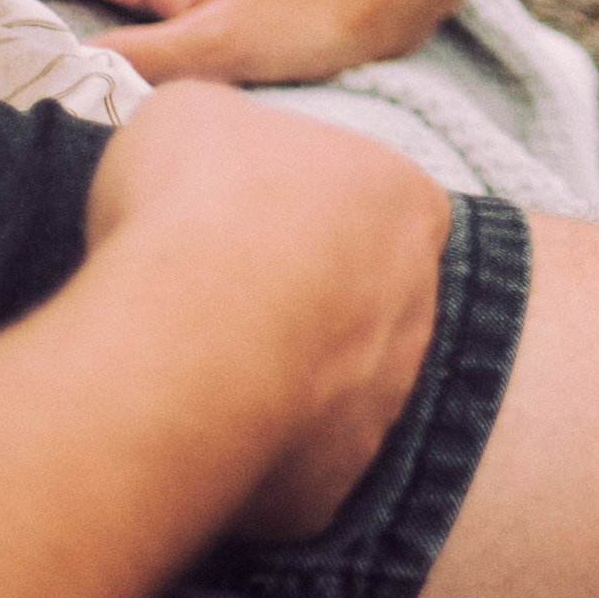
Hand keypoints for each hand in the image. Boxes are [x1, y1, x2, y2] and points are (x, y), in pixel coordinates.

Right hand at [83, 80, 448, 534]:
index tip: (245, 223)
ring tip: (198, 367)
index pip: (377, 201)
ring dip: (281, 378)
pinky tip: (193, 431)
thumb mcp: (192, 113)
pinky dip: (249, 454)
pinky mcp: (333, 484)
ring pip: (335, 388)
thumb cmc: (195, 205)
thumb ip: (222, 127)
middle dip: (303, 298)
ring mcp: (384, 402)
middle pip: (365, 297)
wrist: (180, 336)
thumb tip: (207, 141)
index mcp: (407, 201)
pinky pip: (293, 468)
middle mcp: (418, 304)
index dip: (306, 210)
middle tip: (219, 299)